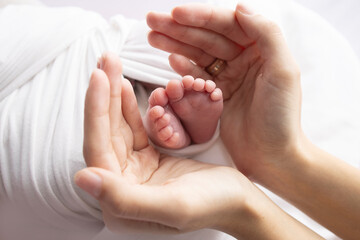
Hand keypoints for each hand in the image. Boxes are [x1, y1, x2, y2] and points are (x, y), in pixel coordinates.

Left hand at [75, 53, 251, 233]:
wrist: (239, 201)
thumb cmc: (214, 206)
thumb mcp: (173, 205)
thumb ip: (125, 198)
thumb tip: (81, 178)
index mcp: (120, 202)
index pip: (98, 149)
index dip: (95, 111)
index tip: (97, 76)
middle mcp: (122, 187)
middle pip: (106, 133)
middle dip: (104, 94)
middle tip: (105, 60)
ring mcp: (135, 172)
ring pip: (118, 127)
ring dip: (114, 95)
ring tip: (110, 65)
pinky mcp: (148, 160)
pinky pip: (133, 129)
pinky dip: (128, 107)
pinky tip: (121, 86)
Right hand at [147, 4, 303, 182]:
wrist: (271, 155)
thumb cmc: (281, 117)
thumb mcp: (282, 71)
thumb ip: (267, 34)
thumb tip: (240, 7)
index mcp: (261, 48)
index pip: (227, 24)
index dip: (200, 17)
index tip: (175, 14)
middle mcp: (243, 58)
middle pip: (208, 36)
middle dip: (179, 28)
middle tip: (152, 20)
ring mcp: (228, 76)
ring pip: (198, 53)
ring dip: (175, 44)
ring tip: (152, 36)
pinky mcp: (216, 94)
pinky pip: (196, 75)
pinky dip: (183, 67)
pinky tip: (170, 59)